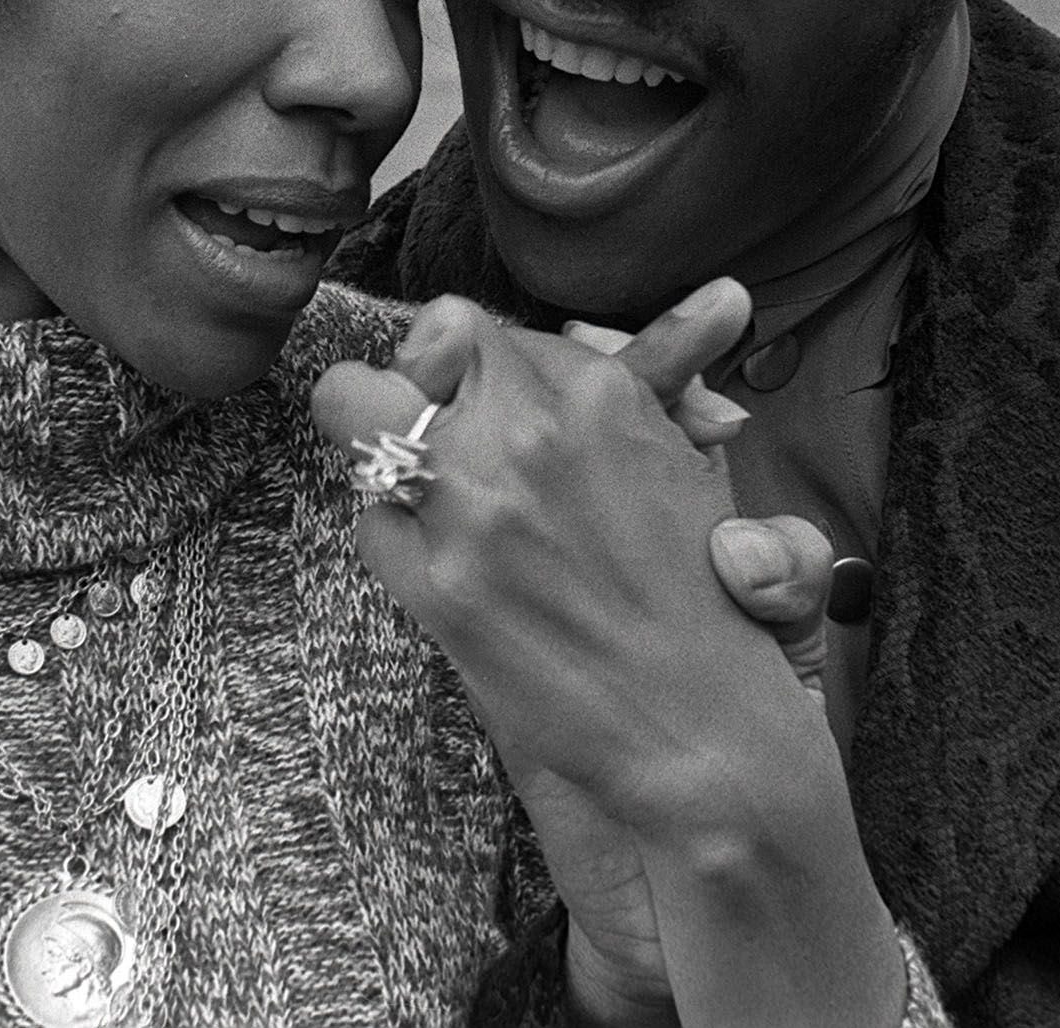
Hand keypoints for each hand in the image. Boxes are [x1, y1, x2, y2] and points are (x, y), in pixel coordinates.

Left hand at [314, 286, 853, 1015]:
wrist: (699, 733)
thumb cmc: (702, 606)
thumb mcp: (684, 469)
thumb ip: (642, 386)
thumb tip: (601, 328)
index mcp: (602, 394)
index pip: (492, 325)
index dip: (477, 360)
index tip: (475, 390)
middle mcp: (533, 432)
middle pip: (424, 340)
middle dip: (422, 373)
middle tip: (431, 416)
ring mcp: (479, 507)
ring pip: (356, 406)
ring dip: (387, 444)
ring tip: (425, 488)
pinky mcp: (441, 587)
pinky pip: (372, 520)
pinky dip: (397, 536)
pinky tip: (442, 563)